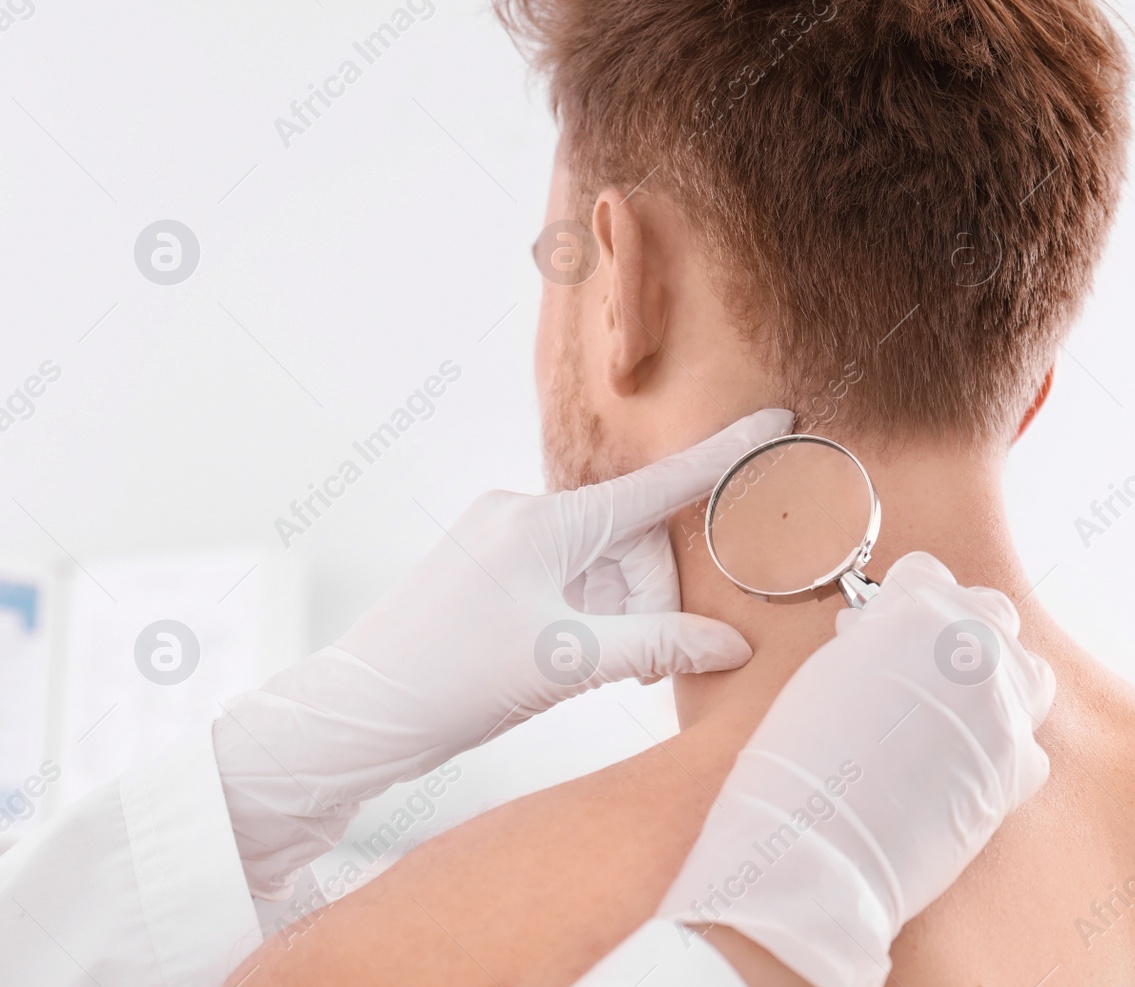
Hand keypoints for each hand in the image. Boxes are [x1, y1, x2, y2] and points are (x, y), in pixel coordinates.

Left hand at [212, 408, 792, 898]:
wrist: (358, 714)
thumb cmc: (452, 681)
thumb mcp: (567, 664)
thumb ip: (658, 646)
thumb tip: (732, 645)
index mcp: (544, 520)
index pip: (657, 485)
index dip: (724, 456)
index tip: (775, 420)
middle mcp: (523, 513)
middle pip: (632, 541)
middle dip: (649, 599)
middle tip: (632, 666)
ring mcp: (502, 537)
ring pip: (599, 564)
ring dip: (614, 615)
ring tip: (584, 670)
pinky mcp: (489, 565)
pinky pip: (566, 576)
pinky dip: (585, 615)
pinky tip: (564, 656)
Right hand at [655, 551, 1055, 986]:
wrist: (815, 845)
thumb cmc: (798, 759)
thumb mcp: (826, 671)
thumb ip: (868, 641)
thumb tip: (878, 637)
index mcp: (916, 611)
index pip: (928, 575)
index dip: (904, 602)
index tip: (889, 630)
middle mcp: (972, 647)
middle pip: (991, 613)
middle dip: (960, 632)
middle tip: (924, 670)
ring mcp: (1004, 707)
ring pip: (1027, 673)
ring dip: (998, 686)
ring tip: (956, 718)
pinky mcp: (1019, 767)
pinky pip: (1027, 744)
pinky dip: (1002, 753)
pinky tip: (963, 772)